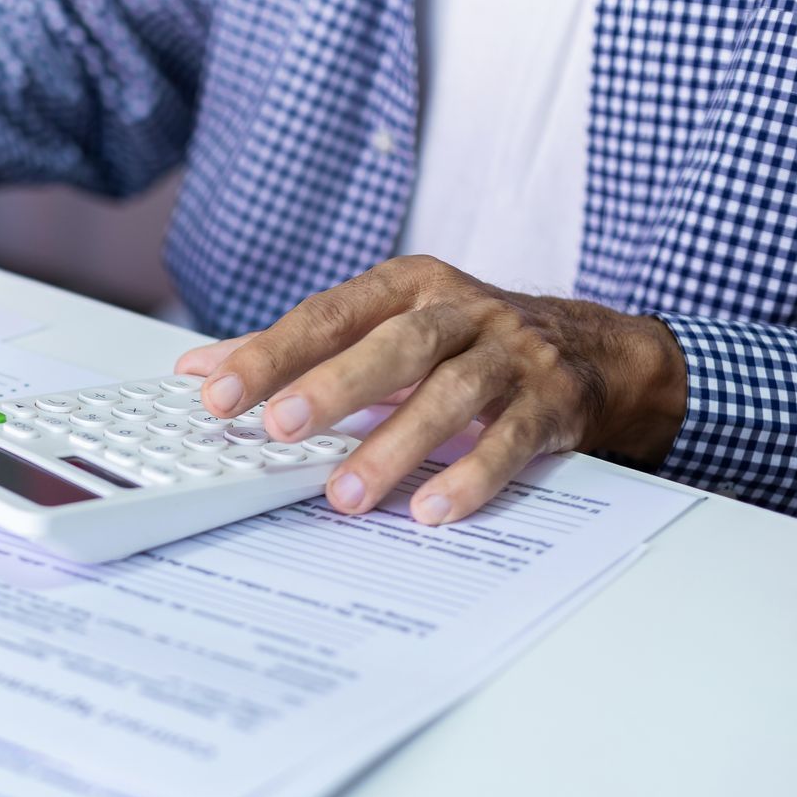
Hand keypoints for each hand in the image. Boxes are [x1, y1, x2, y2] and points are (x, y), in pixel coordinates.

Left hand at [173, 256, 688, 524]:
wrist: (597, 350)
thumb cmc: (466, 341)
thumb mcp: (383, 329)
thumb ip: (295, 350)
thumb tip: (199, 368)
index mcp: (408, 288)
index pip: (330, 314)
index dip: (273, 353)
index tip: (219, 393)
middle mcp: (462, 313)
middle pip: (396, 344)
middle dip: (333, 386)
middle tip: (278, 429)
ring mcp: (512, 356)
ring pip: (452, 394)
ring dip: (396, 444)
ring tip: (347, 493)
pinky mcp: (552, 403)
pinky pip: (511, 440)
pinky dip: (472, 475)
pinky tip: (433, 508)